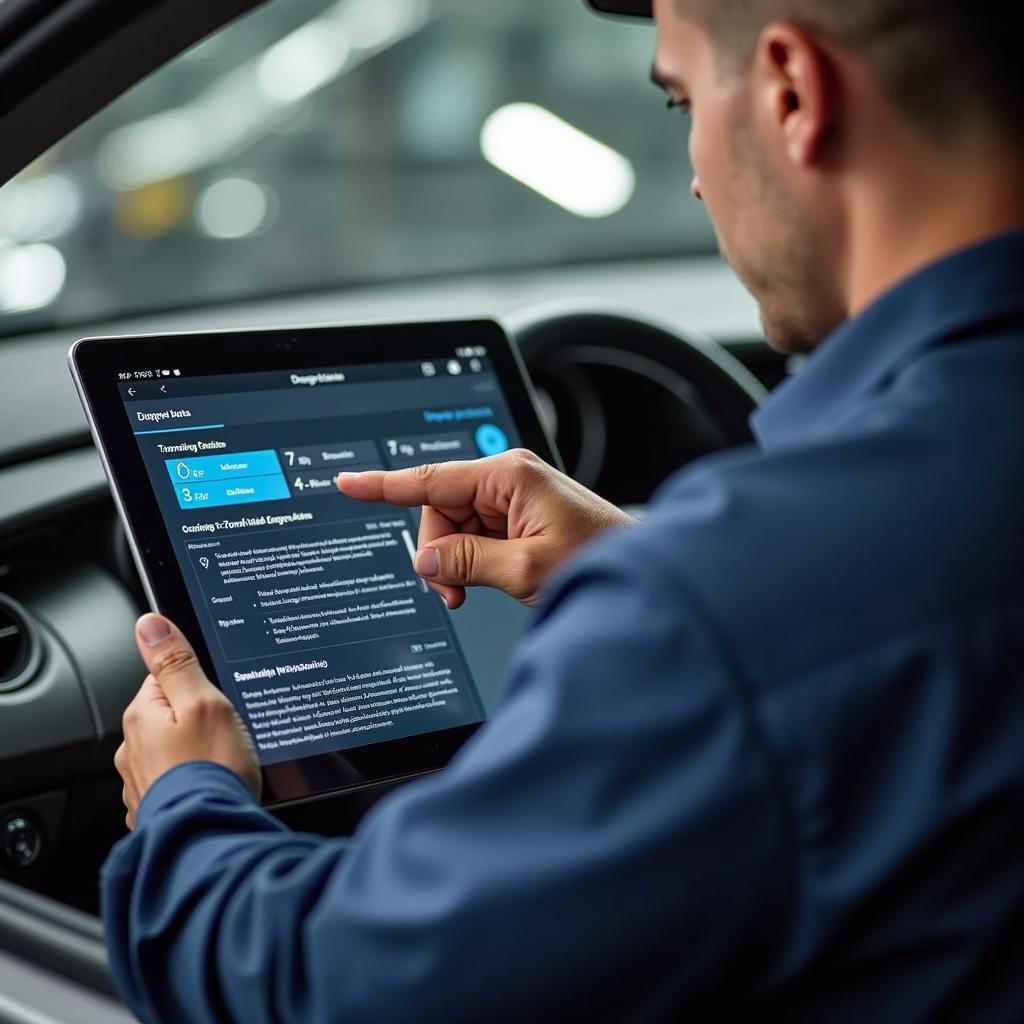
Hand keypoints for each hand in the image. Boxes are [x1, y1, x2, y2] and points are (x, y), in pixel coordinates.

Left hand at [115, 614, 260, 828]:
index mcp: (141, 716)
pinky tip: (212, 787)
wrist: (209, 835)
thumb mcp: (204, 701)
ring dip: (195, 754)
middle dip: (198, 720)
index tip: (217, 698)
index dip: (199, 684)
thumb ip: (176, 662)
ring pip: (173, 751)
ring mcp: (141, 782)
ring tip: (222, 764)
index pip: (166, 678)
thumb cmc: (212, 772)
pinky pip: (176, 782)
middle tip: (226, 733)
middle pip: (170, 715)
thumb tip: (150, 624)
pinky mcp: (155, 808)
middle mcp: (131, 749)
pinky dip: (193, 782)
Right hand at [338, 449, 633, 608]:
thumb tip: (425, 561)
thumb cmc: (599, 558)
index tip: (348, 482)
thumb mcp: (524, 569)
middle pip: (440, 513)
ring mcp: (513, 498)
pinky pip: (476, 537)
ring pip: (454, 529)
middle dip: (439, 552)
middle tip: (454, 592)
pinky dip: (473, 562)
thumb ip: (466, 563)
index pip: (430, 480)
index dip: (384, 485)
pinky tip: (490, 578)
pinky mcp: (519, 517)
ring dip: (457, 563)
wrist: (641, 569)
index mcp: (507, 476)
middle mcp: (507, 479)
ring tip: (479, 589)